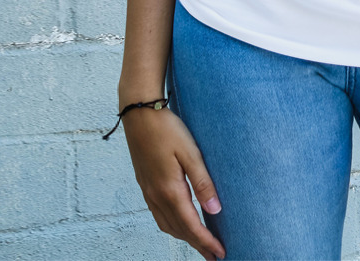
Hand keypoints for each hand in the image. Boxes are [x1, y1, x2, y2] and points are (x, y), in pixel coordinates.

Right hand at [123, 106, 225, 260]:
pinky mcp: (145, 184)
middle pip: (179, 230)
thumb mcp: (190, 152)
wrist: (139, 113)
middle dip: (197, 245)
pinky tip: (179, 222)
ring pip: (167, 225)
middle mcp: (156, 196)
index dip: (206, 242)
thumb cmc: (167, 128)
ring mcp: (148, 191)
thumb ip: (203, 182)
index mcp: (169, 190)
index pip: (191, 226)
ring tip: (200, 243)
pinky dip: (172, 225)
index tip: (220, 253)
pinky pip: (159, 215)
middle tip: (214, 256)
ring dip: (184, 237)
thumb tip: (215, 210)